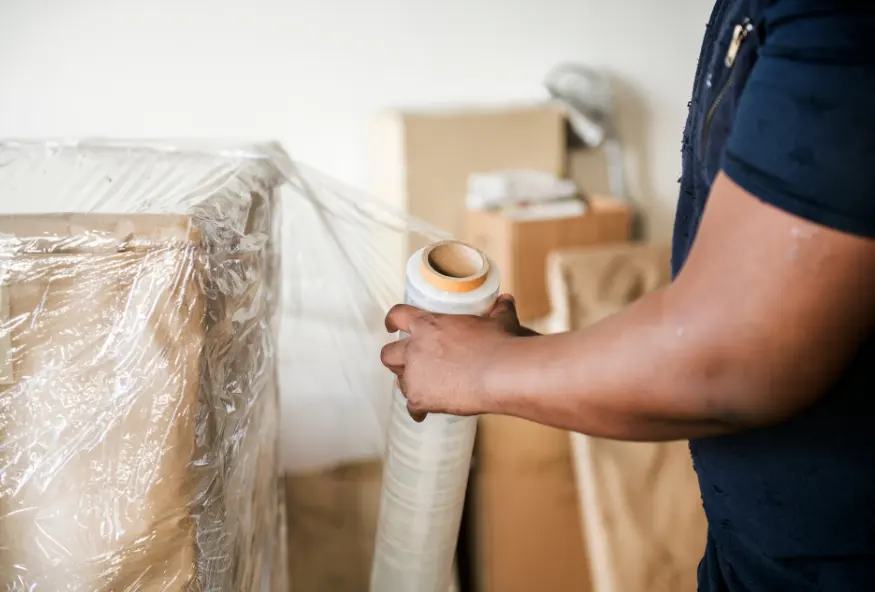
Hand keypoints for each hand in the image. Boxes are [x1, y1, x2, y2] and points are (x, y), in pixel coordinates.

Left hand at [380, 294, 537, 420]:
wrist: (501, 374)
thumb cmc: (499, 344)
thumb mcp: (499, 321)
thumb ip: (498, 310)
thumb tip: (505, 300)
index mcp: (428, 325)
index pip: (398, 316)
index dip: (392, 320)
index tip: (391, 326)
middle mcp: (414, 349)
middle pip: (388, 354)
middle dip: (395, 359)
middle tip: (408, 364)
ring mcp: (414, 375)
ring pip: (399, 382)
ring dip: (410, 384)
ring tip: (424, 389)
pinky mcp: (420, 398)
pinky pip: (412, 407)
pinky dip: (418, 410)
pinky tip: (425, 412)